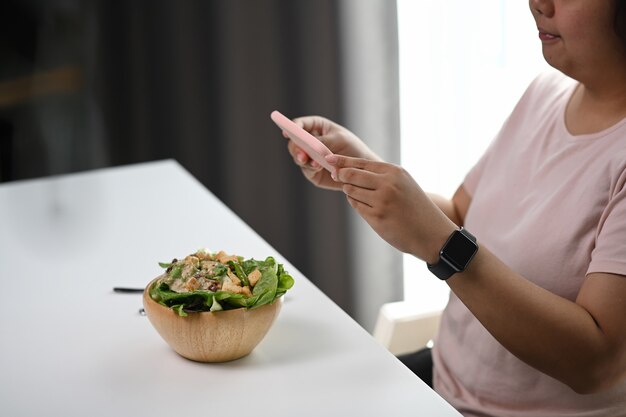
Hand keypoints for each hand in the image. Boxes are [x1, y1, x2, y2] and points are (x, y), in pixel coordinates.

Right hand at [282, 116, 380, 189]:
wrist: (361, 169)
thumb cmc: (352, 147)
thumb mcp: (339, 140)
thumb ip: (321, 141)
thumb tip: (305, 144)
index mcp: (315, 128)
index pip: (300, 124)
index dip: (292, 127)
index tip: (288, 131)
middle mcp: (309, 142)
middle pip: (294, 142)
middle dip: (295, 147)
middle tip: (300, 152)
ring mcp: (309, 157)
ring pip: (298, 157)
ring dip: (302, 158)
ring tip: (310, 160)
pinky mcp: (312, 172)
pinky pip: (307, 169)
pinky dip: (310, 167)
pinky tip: (317, 166)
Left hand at [326, 154, 455, 261]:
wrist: (432, 233)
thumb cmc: (416, 208)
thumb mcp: (403, 184)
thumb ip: (380, 176)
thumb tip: (348, 171)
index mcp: (394, 172)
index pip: (361, 162)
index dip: (342, 161)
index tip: (329, 159)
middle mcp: (387, 184)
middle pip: (351, 175)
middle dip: (341, 175)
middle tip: (335, 176)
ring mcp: (381, 201)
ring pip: (351, 191)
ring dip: (351, 192)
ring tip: (365, 196)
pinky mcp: (376, 218)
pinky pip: (357, 206)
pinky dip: (357, 205)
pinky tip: (370, 209)